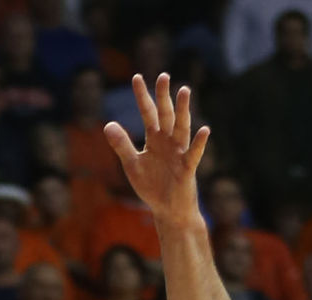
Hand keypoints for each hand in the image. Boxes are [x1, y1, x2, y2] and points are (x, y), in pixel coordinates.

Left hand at [104, 74, 209, 227]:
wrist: (168, 211)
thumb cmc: (152, 188)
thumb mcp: (133, 165)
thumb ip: (122, 145)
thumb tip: (108, 124)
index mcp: (154, 139)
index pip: (147, 113)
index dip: (142, 96)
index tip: (136, 77)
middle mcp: (168, 141)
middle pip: (165, 114)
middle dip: (164, 96)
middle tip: (163, 76)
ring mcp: (179, 153)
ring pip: (181, 127)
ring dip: (183, 110)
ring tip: (184, 91)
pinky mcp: (187, 168)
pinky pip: (194, 154)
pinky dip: (199, 143)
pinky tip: (204, 130)